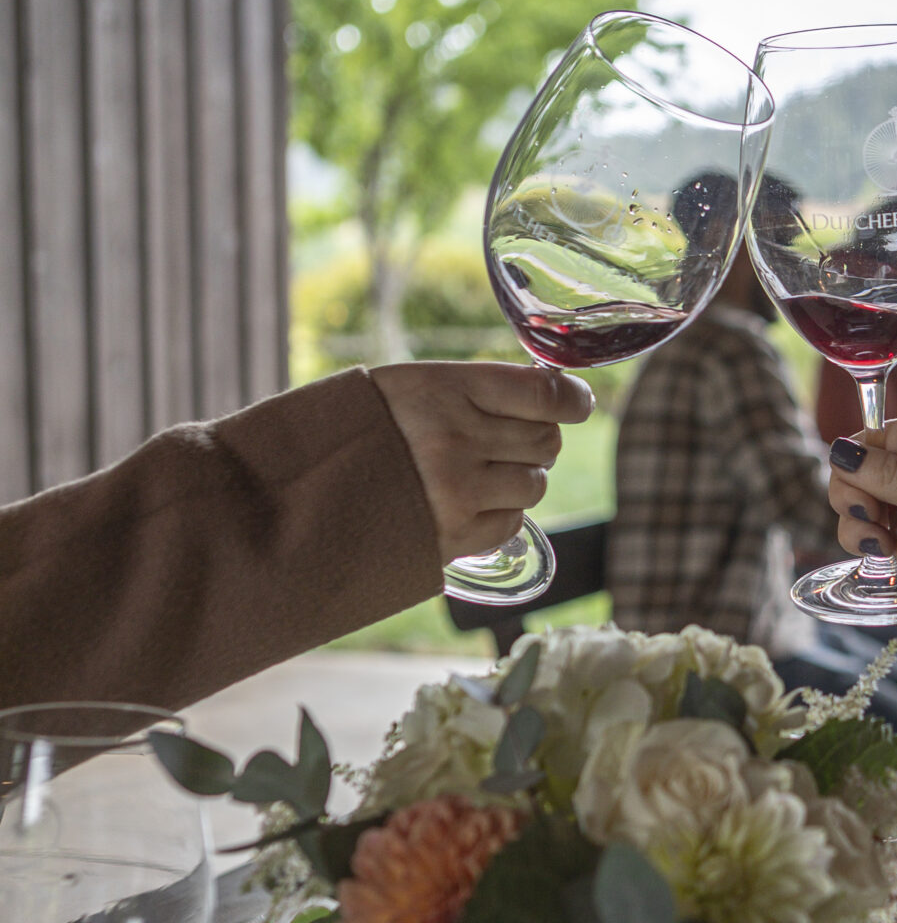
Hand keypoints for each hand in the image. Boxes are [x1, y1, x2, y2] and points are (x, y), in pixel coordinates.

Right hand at [371, 362, 591, 564]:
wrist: (294, 493)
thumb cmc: (354, 430)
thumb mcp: (404, 387)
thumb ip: (470, 390)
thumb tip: (546, 393)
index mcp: (444, 389)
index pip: (543, 394)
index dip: (572, 400)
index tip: (575, 403)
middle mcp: (457, 439)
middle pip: (545, 441)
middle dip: (538, 441)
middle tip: (507, 441)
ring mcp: (457, 492)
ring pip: (534, 484)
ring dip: (519, 479)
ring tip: (480, 474)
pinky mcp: (453, 536)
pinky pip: (512, 522)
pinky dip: (501, 513)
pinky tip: (469, 504)